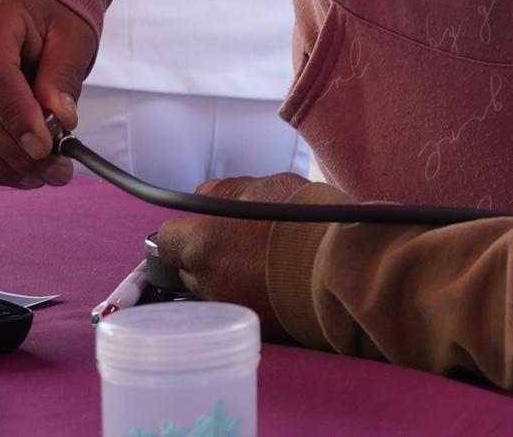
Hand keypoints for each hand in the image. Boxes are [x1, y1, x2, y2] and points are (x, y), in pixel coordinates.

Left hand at [155, 172, 322, 340]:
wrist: (346, 268)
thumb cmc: (307, 222)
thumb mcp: (268, 186)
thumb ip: (226, 191)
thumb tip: (206, 195)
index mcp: (202, 245)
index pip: (166, 239)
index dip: (185, 228)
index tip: (205, 223)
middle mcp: (207, 282)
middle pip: (189, 267)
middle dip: (207, 253)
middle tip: (240, 238)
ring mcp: (230, 307)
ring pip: (214, 287)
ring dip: (228, 274)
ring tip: (263, 260)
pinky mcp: (254, 326)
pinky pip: (240, 305)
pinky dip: (251, 293)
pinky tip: (276, 279)